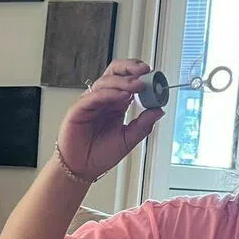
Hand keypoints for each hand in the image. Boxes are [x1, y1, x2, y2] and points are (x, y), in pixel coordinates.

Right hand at [56, 58, 165, 180]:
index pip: (127, 80)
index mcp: (116, 104)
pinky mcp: (78, 110)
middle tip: (145, 71)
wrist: (82, 170)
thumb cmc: (99, 155)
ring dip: (123, 81)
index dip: (139, 75)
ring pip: (105, 82)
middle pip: (114, 73)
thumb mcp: (128, 140)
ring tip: (137, 86)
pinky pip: (94, 97)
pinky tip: (121, 96)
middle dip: (130, 68)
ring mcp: (90, 103)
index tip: (153, 76)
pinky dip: (108, 94)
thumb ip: (143, 125)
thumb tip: (159, 110)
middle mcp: (103, 100)